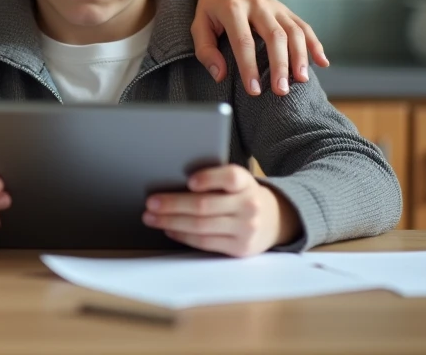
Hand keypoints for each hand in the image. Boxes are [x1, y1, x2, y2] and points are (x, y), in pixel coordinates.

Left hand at [142, 164, 301, 256]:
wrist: (274, 220)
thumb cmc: (241, 195)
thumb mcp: (236, 182)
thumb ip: (214, 180)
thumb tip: (171, 182)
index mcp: (246, 182)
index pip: (230, 177)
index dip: (209, 178)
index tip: (189, 181)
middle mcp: (249, 205)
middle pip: (205, 205)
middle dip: (173, 205)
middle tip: (151, 203)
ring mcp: (246, 229)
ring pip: (201, 226)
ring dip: (171, 222)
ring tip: (152, 218)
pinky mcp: (240, 248)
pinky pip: (205, 242)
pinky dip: (183, 236)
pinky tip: (169, 230)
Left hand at [193, 0, 327, 95]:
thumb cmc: (213, 7)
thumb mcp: (200, 24)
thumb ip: (206, 49)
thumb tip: (219, 75)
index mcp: (233, 8)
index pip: (243, 41)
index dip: (249, 68)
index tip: (254, 90)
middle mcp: (257, 5)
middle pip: (274, 36)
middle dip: (280, 65)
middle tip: (281, 90)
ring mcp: (276, 6)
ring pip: (294, 31)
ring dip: (300, 57)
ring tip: (301, 80)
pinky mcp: (287, 10)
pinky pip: (305, 26)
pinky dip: (316, 45)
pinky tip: (323, 63)